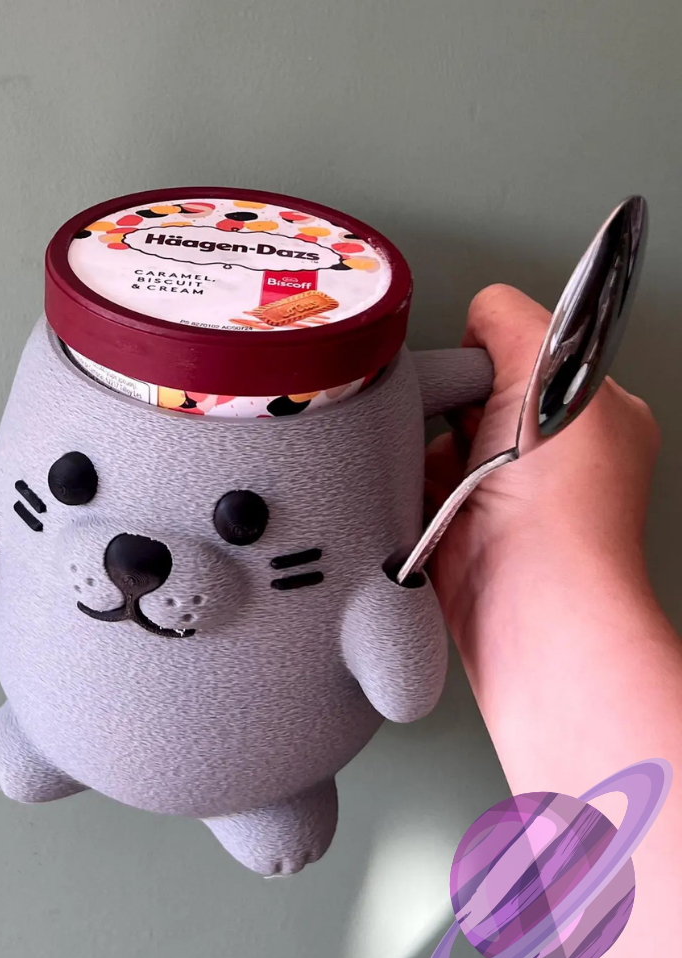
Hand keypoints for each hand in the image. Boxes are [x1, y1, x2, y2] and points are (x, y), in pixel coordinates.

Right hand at [424, 284, 659, 645]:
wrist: (526, 609)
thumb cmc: (561, 513)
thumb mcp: (545, 374)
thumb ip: (512, 320)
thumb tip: (479, 314)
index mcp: (591, 416)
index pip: (527, 354)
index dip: (494, 354)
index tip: (480, 372)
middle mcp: (550, 459)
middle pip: (470, 398)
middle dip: (448, 405)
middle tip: (459, 426)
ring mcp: (502, 498)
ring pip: (434, 443)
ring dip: (418, 448)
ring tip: (435, 470)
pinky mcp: (456, 531)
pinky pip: (411, 487)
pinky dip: (402, 487)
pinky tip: (416, 496)